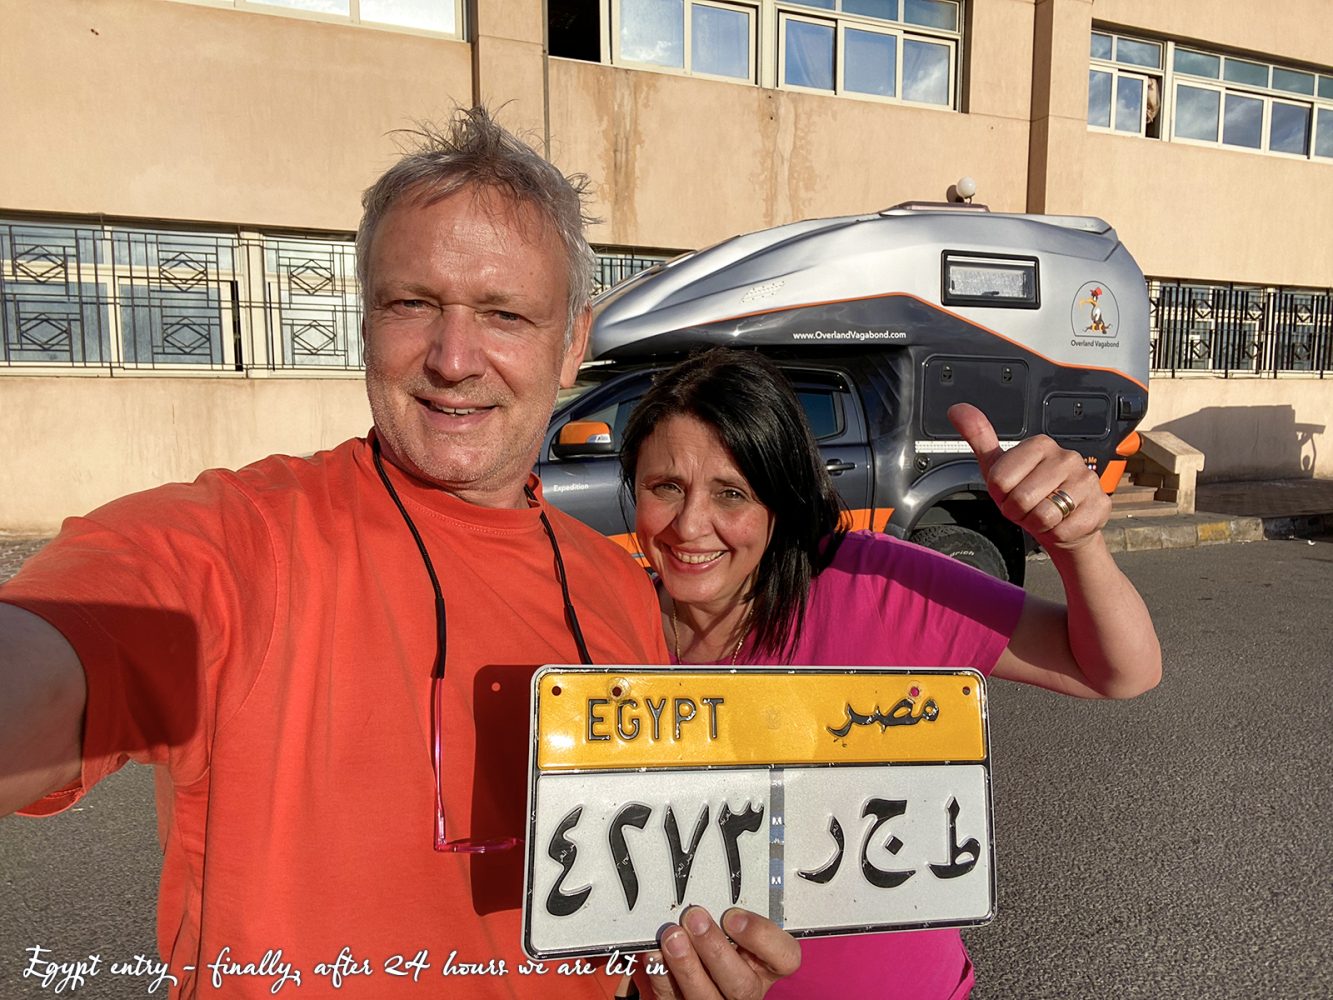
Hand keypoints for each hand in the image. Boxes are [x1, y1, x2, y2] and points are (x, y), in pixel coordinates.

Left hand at [633, 906, 799, 999]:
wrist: (700, 972)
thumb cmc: (722, 939)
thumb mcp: (736, 926)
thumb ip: (732, 913)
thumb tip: (713, 890)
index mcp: (766, 965)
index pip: (785, 958)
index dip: (761, 937)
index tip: (734, 916)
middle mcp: (747, 988)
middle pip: (742, 984)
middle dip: (715, 950)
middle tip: (695, 918)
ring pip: (707, 997)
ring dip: (686, 965)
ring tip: (672, 936)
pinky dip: (662, 976)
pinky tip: (655, 955)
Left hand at [947, 403, 1109, 552]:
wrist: (1065, 523)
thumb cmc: (1030, 494)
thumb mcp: (999, 468)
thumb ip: (979, 439)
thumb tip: (957, 410)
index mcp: (1040, 445)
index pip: (999, 479)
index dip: (1000, 495)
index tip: (1011, 492)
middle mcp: (1066, 457)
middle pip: (1020, 499)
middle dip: (1018, 512)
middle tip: (1028, 508)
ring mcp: (1086, 480)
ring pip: (1042, 516)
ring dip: (1037, 524)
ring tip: (1045, 515)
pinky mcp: (1100, 505)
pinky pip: (1063, 530)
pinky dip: (1057, 534)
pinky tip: (1063, 523)